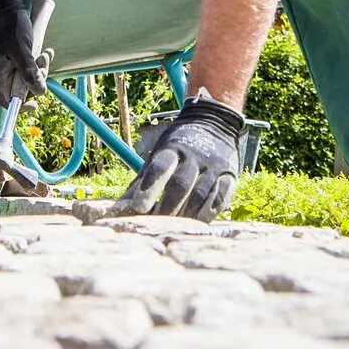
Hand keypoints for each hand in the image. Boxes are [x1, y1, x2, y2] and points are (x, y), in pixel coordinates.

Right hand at [0, 0, 50, 107]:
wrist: (7, 8)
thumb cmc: (11, 28)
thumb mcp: (22, 51)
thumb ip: (29, 72)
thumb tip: (39, 93)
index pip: (6, 100)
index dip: (20, 106)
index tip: (35, 104)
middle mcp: (4, 72)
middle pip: (22, 90)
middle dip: (36, 81)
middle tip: (43, 66)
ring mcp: (11, 65)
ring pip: (29, 77)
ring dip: (40, 69)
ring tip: (45, 55)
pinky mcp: (18, 57)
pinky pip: (31, 66)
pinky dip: (39, 61)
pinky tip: (46, 51)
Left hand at [115, 94, 244, 219]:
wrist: (213, 122)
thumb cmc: (178, 147)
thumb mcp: (158, 155)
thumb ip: (141, 182)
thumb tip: (118, 208)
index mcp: (172, 149)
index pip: (159, 168)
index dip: (148, 188)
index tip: (138, 208)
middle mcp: (194, 156)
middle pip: (181, 185)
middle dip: (167, 207)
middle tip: (156, 223)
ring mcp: (214, 166)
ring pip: (201, 194)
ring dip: (186, 213)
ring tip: (175, 226)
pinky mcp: (230, 175)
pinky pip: (221, 197)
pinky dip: (209, 212)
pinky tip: (197, 220)